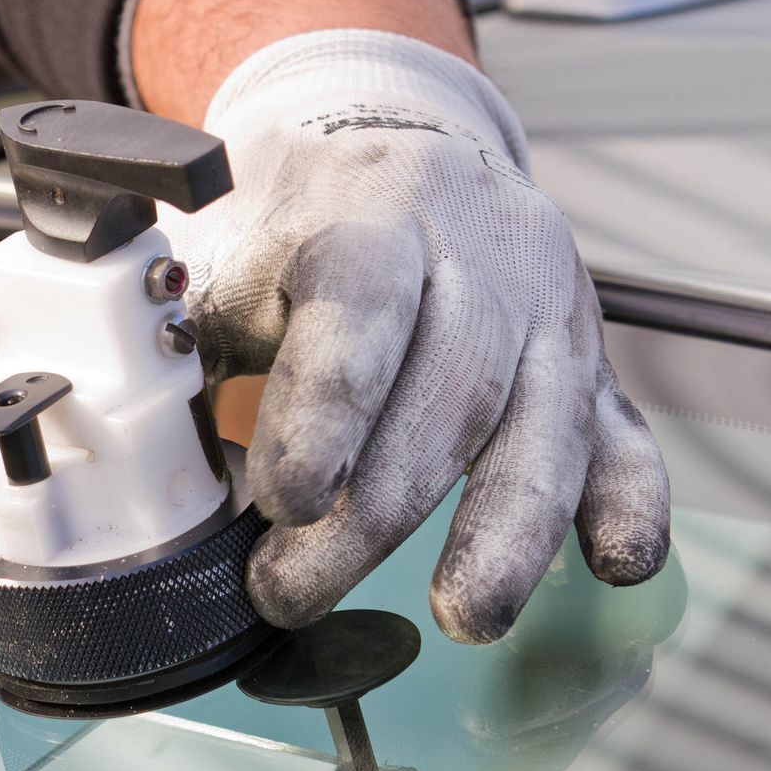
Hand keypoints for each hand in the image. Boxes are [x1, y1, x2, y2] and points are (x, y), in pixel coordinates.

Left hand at [164, 30, 670, 641]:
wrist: (401, 152)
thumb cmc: (298, 232)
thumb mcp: (227, 262)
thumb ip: (189, 356)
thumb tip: (142, 476)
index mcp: (375, 211)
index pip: (362, 303)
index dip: (327, 407)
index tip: (284, 502)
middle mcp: (482, 252)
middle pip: (451, 388)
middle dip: (378, 512)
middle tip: (296, 595)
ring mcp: (550, 310)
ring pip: (547, 423)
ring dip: (507, 532)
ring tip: (466, 618)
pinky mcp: (591, 365)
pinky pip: (627, 434)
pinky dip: (628, 503)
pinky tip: (618, 563)